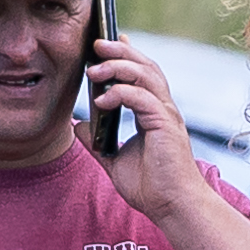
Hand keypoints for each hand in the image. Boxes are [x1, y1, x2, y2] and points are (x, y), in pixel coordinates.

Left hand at [83, 39, 196, 208]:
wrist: (172, 206)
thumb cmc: (151, 187)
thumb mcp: (113, 159)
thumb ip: (96, 141)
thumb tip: (78, 124)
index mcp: (154, 113)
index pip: (143, 75)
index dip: (126, 55)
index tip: (106, 43)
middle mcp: (163, 109)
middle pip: (146, 66)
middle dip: (121, 51)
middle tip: (97, 43)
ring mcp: (166, 115)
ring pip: (146, 76)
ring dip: (119, 66)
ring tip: (94, 67)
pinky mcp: (165, 125)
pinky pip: (142, 98)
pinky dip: (121, 93)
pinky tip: (102, 99)